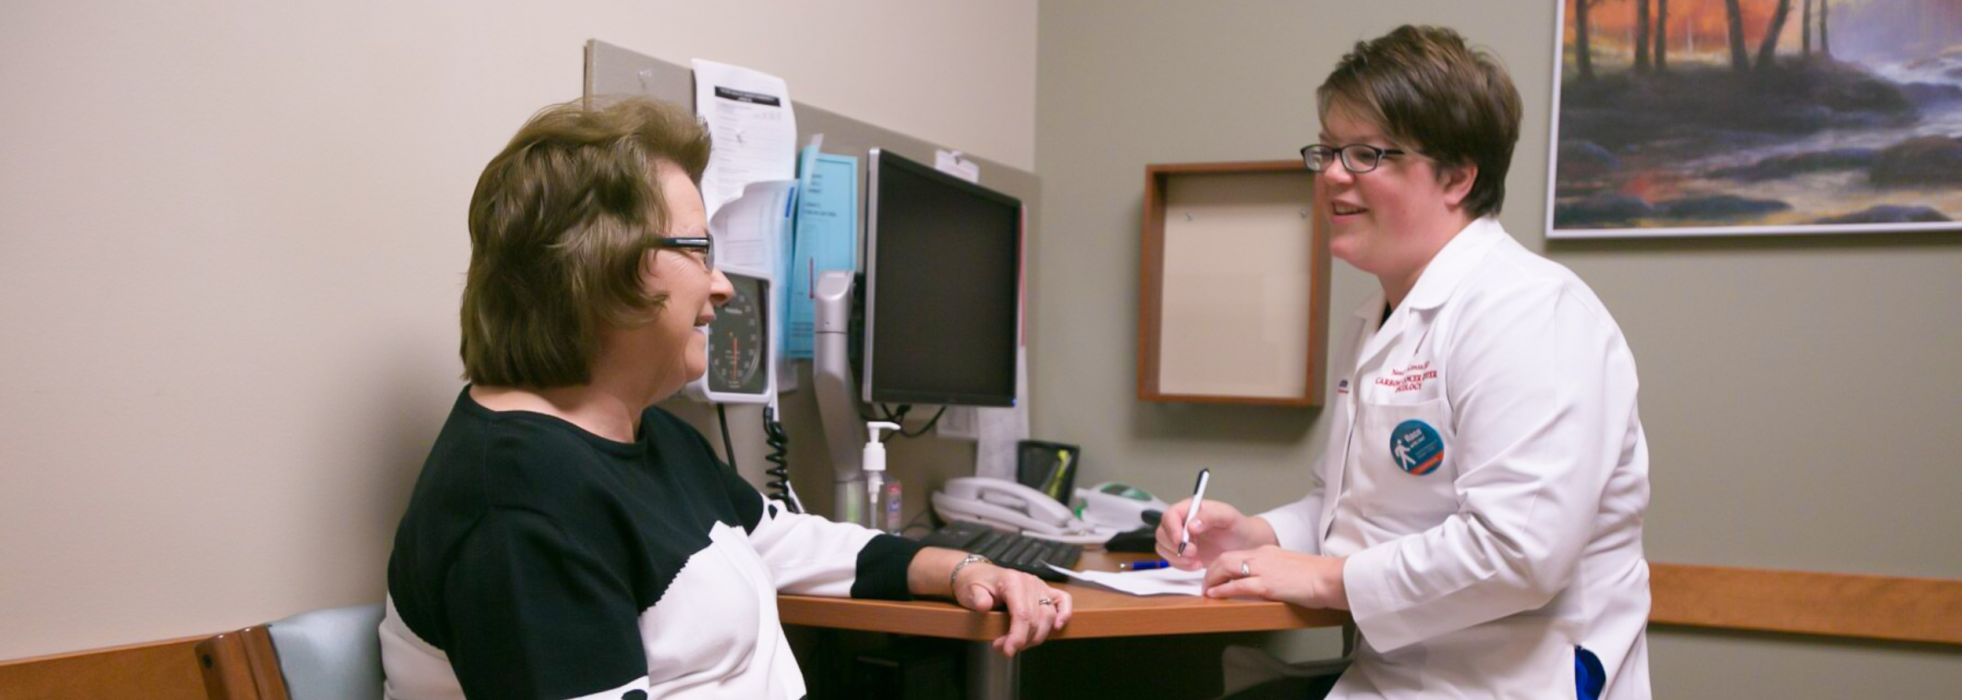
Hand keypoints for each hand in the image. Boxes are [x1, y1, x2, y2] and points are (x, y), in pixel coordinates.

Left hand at [952, 563, 1072, 656]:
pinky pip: (1063, 600)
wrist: (979, 574)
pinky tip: (1058, 627)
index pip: (1022, 614)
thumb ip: (977, 598)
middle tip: (1005, 649)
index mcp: (1012, 581)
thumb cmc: (975, 584)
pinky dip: (1064, 613)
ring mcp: (1040, 585)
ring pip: (1049, 615)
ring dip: (1037, 635)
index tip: (1008, 651)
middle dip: (1023, 640)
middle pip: (1036, 618)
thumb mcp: (969, 591)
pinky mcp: (1046, 590)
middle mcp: (1030, 582)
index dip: (1017, 636)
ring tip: (1018, 644)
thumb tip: (984, 606)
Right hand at [1154, 498, 1271, 569]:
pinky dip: (1181, 565)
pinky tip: (1197, 565)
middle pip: (1162, 532)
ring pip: (1163, 548)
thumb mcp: (1228, 517)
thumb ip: (1210, 516)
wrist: (1243, 544)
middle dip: (1174, 546)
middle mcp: (1181, 522)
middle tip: (1194, 553)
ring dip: (1177, 557)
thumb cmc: (1237, 526)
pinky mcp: (1182, 553)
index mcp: (1189, 508)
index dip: (1171, 528)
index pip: (1169, 515)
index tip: (1181, 541)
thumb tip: (1191, 525)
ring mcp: (1180, 538)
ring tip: (1197, 561)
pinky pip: (1171, 560)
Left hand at [1201, 545, 1348, 609]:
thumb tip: (1265, 582)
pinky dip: (1222, 590)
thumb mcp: (1290, 567)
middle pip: (1225, 558)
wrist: (1331, 578)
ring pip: (1226, 568)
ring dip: (1211, 580)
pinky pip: (1237, 585)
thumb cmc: (1316, 577)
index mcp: (1267, 551)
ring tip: (1205, 591)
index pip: (1235, 554)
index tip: (1213, 575)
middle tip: (1204, 585)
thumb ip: (1274, 570)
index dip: (1220, 565)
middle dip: (1210, 572)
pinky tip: (1214, 595)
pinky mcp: (1267, 585)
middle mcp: (1261, 556)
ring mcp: (1264, 570)